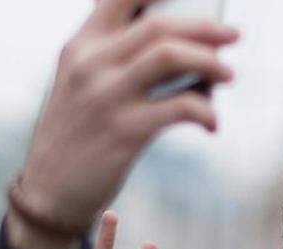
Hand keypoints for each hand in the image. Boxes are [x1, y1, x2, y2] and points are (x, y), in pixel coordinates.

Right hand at [8, 0, 237, 248]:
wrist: (48, 190)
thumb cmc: (78, 134)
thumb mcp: (81, 84)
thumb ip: (114, 58)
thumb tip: (182, 47)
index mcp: (81, 44)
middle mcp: (90, 63)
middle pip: (159, 24)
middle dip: (206, 26)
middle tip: (234, 34)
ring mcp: (106, 97)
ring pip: (170, 56)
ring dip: (211, 63)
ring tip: (229, 75)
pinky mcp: (124, 132)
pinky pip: (181, 106)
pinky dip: (206, 110)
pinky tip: (211, 123)